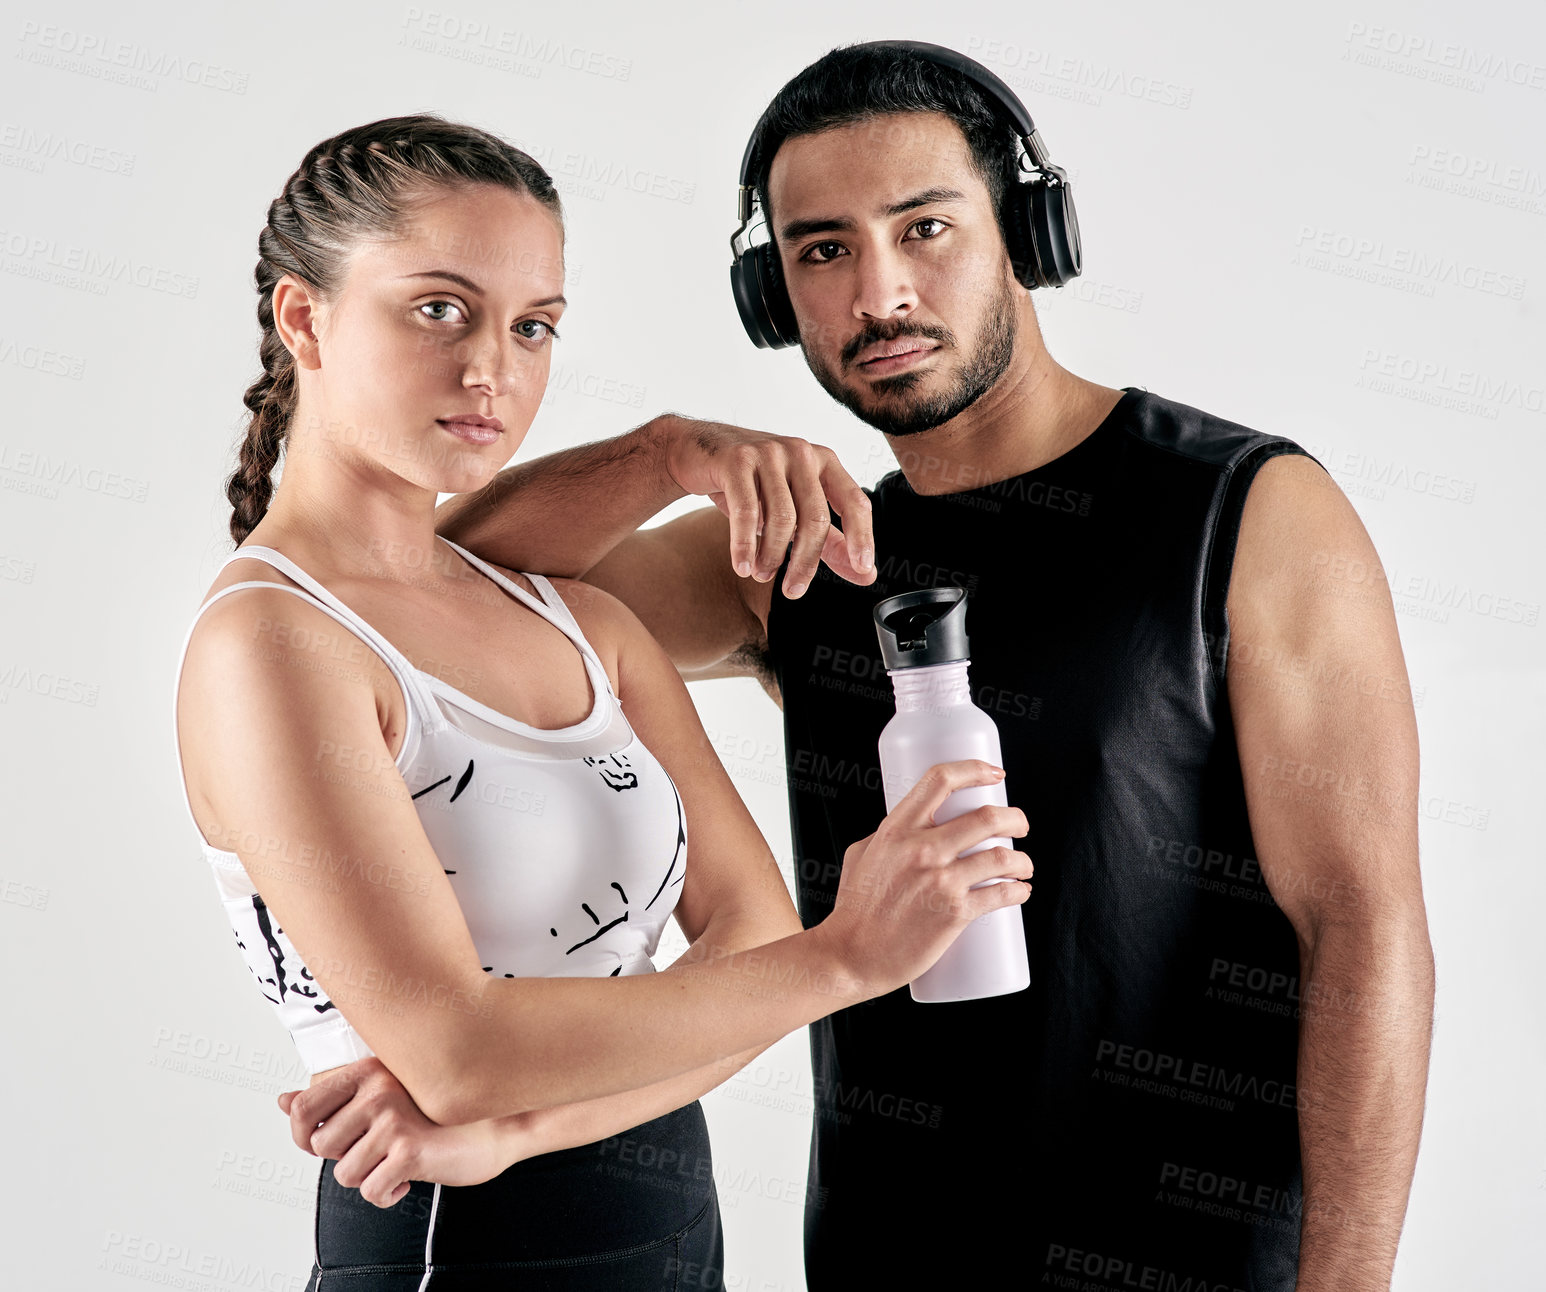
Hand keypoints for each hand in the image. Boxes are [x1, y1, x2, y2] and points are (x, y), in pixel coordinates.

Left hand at [277, 1056, 526, 1204]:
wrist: (495, 1128)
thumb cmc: (438, 1115)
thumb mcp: (384, 1096)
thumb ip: (335, 1098)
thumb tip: (285, 1100)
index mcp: (368, 1070)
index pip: (304, 1106)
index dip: (304, 1135)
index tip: (326, 1144)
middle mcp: (377, 1088)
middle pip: (322, 1147)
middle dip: (347, 1160)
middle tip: (379, 1151)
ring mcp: (393, 1118)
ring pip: (345, 1173)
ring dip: (370, 1178)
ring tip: (397, 1162)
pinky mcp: (408, 1149)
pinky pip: (371, 1190)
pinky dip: (388, 1194)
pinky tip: (409, 1177)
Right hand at [660, 415, 875, 596]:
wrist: (696, 453)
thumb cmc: (753, 484)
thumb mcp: (795, 511)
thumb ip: (830, 542)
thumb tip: (865, 574)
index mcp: (825, 462)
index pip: (854, 501)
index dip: (862, 536)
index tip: (863, 567)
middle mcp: (801, 453)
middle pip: (815, 518)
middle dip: (804, 563)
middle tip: (792, 590)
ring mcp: (769, 453)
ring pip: (782, 518)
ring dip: (772, 556)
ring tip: (761, 574)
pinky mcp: (737, 460)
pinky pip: (746, 512)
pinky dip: (745, 545)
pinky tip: (742, 566)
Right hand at [825, 760, 1031, 994]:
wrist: (850, 956)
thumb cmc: (854, 908)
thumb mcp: (862, 855)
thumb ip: (888, 836)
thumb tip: (917, 829)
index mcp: (897, 829)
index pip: (940, 780)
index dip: (974, 769)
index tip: (994, 774)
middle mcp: (921, 849)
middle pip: (986, 817)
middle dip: (1015, 818)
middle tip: (1020, 826)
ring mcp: (940, 881)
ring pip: (1000, 857)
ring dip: (1023, 860)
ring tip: (1024, 866)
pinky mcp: (954, 914)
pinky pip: (1000, 895)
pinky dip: (1019, 891)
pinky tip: (1021, 891)